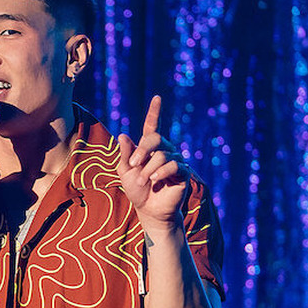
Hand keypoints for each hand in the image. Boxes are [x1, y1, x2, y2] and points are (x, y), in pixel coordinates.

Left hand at [117, 95, 188, 232]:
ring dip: (148, 169)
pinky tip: (156, 181)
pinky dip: (161, 172)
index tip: (157, 98)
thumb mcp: (125, 171)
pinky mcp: (183, 173)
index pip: (152, 126)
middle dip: (143, 150)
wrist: (148, 210)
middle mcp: (164, 150)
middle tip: (134, 165)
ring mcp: (175, 161)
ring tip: (144, 181)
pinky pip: (174, 166)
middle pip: (156, 138)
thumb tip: (123, 135)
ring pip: (162, 155)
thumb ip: (125, 154)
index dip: (155, 112)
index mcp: (149, 148)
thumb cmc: (136, 190)